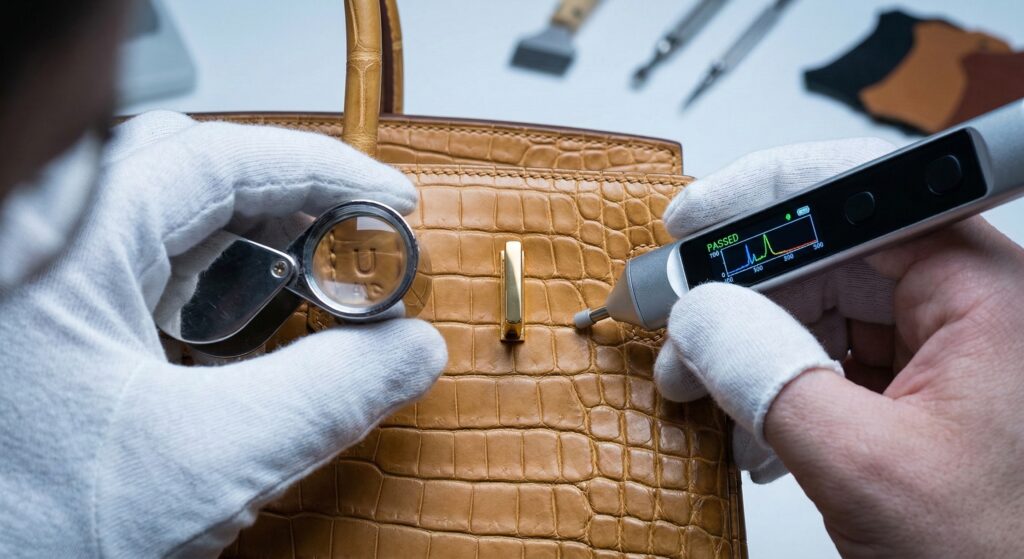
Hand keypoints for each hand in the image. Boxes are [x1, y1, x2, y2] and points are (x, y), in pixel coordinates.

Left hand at [0, 111, 446, 557]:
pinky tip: (238, 333)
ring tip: (310, 286)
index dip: (322, 171)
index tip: (392, 199)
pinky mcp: (42, 323)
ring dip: (250, 245)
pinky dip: (206, 288)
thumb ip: (326, 398)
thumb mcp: (204, 465)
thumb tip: (412, 350)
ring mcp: (37, 282)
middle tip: (356, 237)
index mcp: (61, 246)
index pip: (217, 160)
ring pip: (161, 221)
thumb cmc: (23, 529)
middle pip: (188, 174)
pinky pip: (135, 271)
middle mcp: (37, 244)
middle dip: (288, 203)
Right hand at [654, 139, 1023, 556]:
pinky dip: (781, 381)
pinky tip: (752, 423)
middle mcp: (970, 302)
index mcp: (985, 291)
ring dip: (753, 346)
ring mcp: (945, 344)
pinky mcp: (921, 385)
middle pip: (830, 253)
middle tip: (680, 327)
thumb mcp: (868, 467)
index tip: (694, 220)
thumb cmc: (1002, 554)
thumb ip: (772, 378)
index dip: (767, 195)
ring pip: (824, 305)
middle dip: (742, 293)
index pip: (864, 194)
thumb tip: (701, 313)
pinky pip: (834, 352)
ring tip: (706, 390)